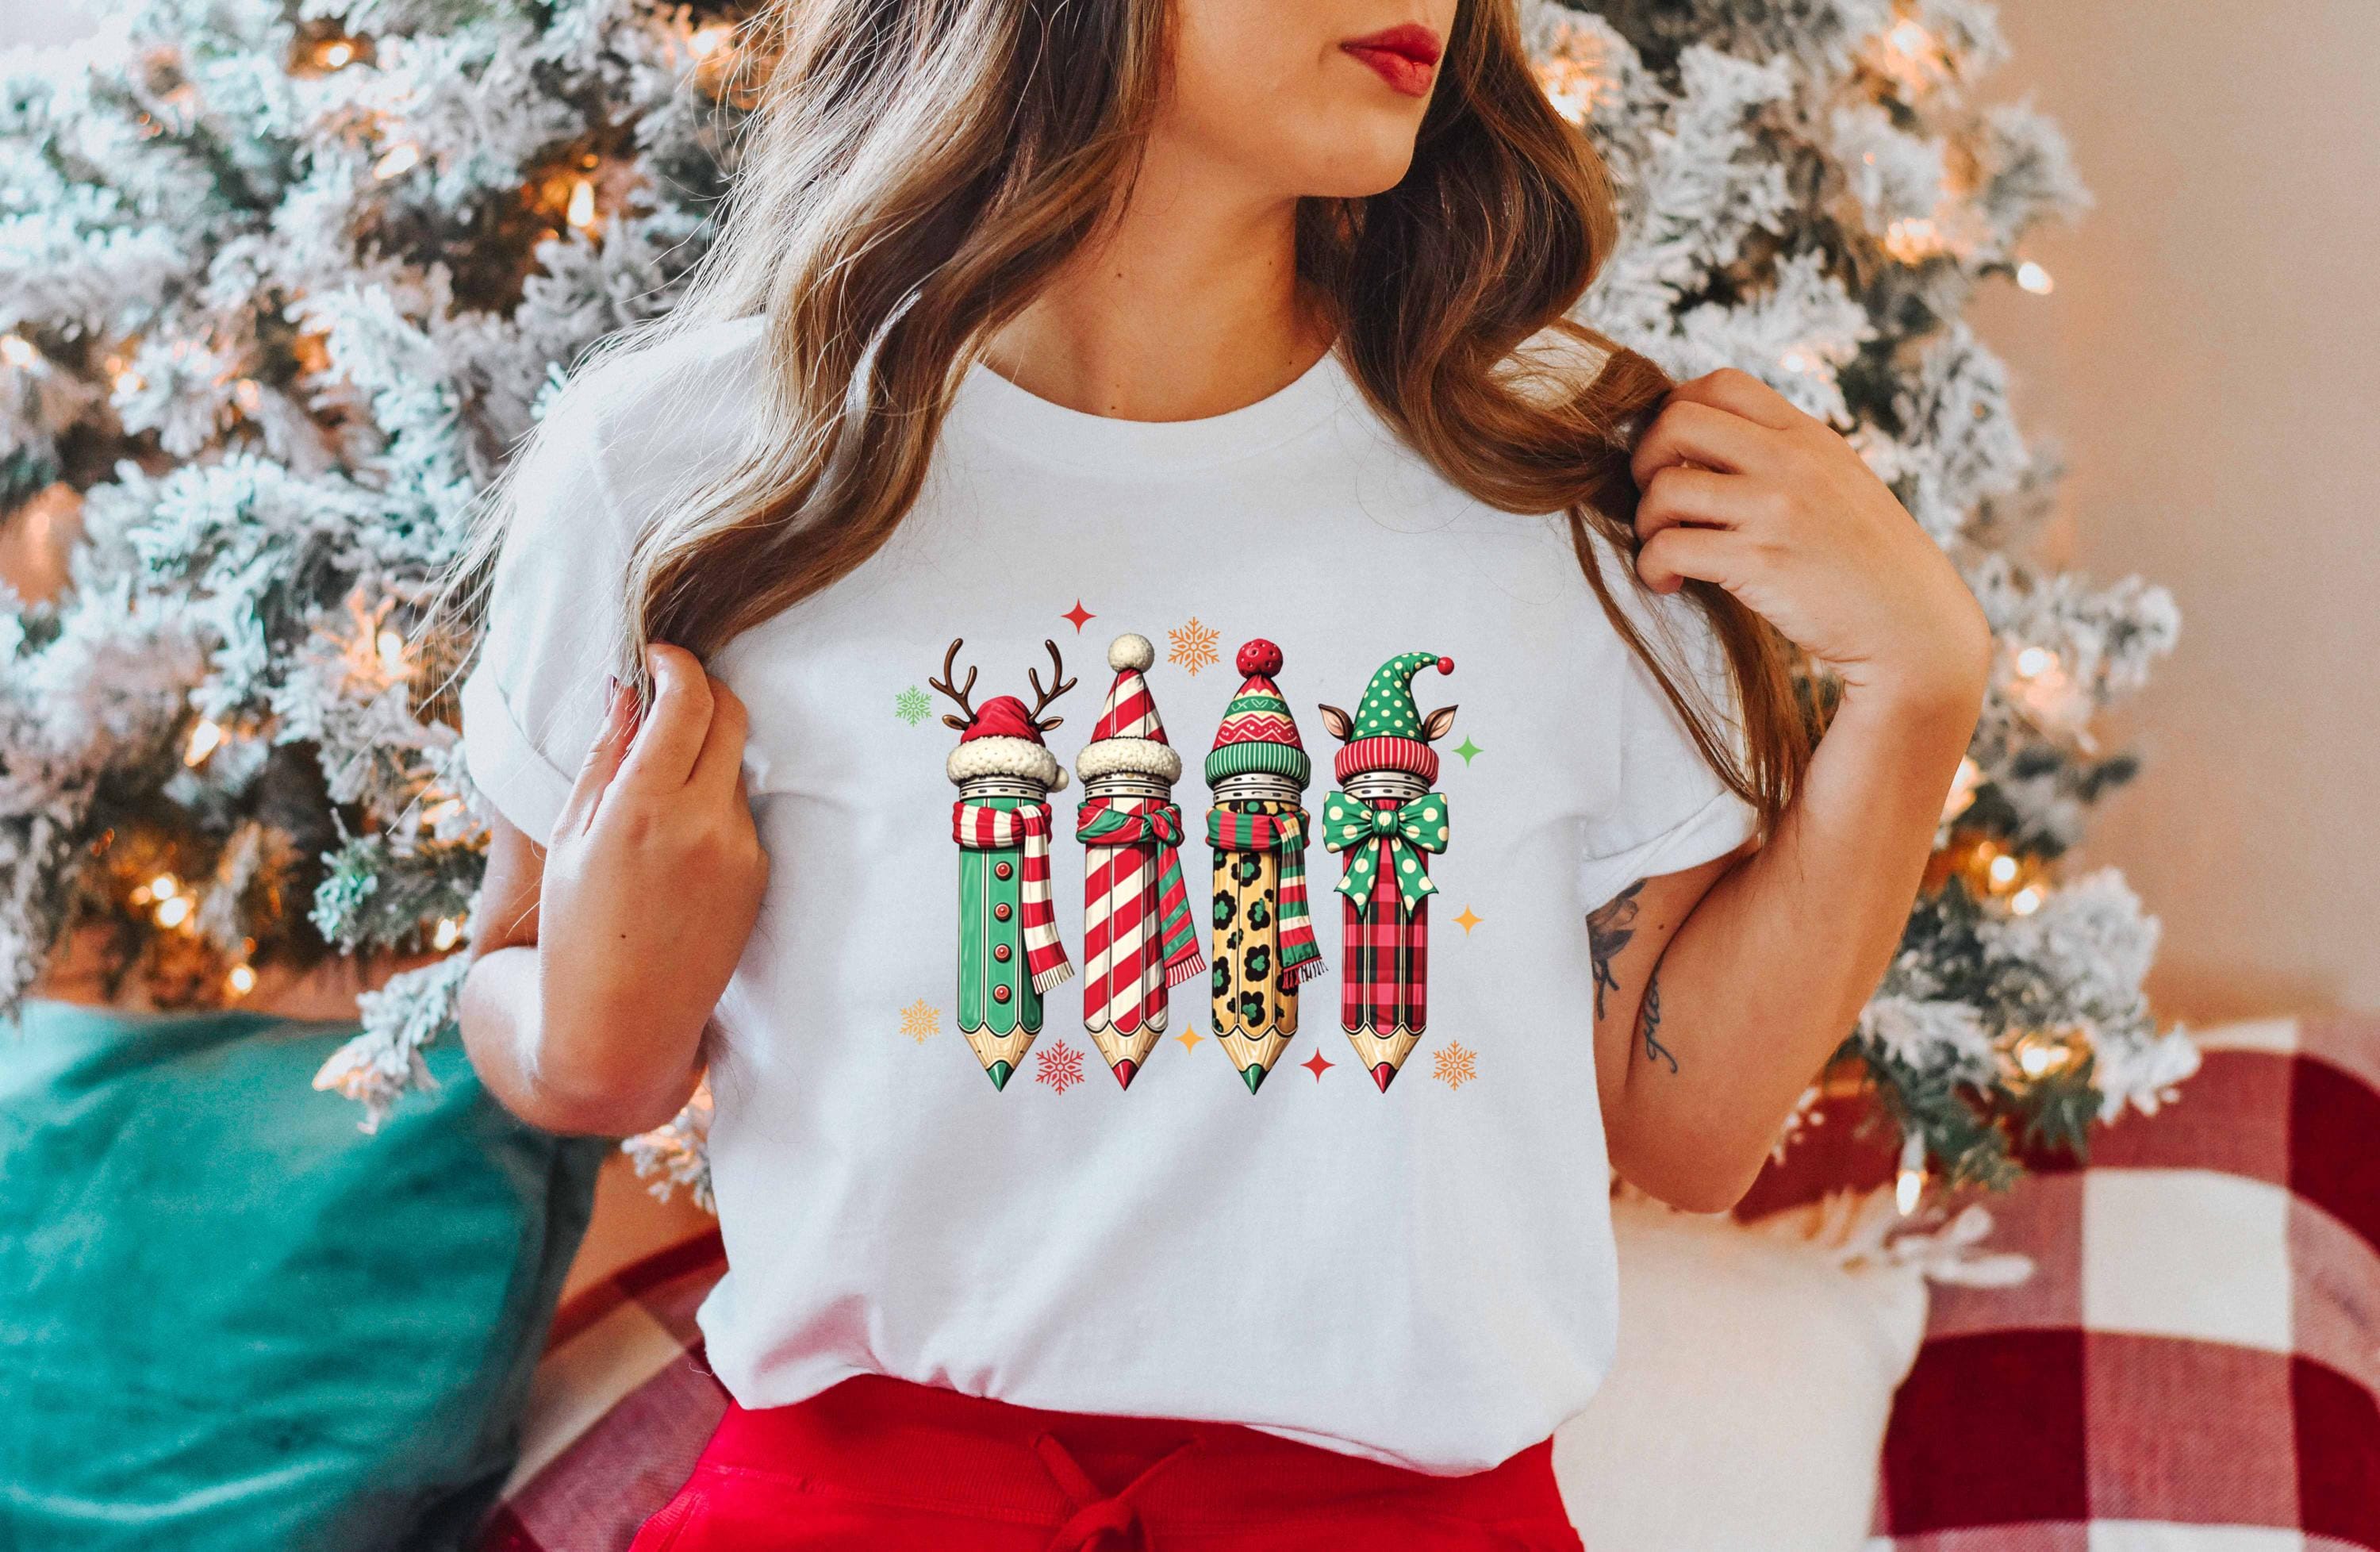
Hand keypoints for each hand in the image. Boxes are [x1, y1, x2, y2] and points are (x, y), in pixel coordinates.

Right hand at [532, 642, 767, 1117]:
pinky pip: (740, 812)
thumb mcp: (571, 837)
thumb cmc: (576, 930)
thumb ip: (606, 757)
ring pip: (735, 763)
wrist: (620, 1026)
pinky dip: (713, 801)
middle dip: (701, 690)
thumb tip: (627, 689)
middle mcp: (703, 822)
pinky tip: (675, 840)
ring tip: (657, 781)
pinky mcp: (759, 875)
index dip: (675, 663)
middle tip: (667, 694)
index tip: (657, 657)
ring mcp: (740, 850)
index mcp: (645, 807)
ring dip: (704, 750)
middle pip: (731, 714)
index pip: (688, 698)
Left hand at [1629, 369, 1990, 712]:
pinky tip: (1668, 582)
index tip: (1671, 453)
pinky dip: (1652, 567)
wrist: (1913, 625)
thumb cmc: (1866, 560)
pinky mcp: (1759, 563)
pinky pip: (1669, 548)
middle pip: (1676, 422)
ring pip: (1664, 488)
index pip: (1721, 383)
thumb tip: (1706, 442)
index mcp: (1807, 436)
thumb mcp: (1837, 481)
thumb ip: (1783, 455)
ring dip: (1645, 522)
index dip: (1675, 409)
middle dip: (1645, 459)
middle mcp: (1790, 461)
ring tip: (1662, 548)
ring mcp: (1775, 509)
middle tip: (1656, 499)